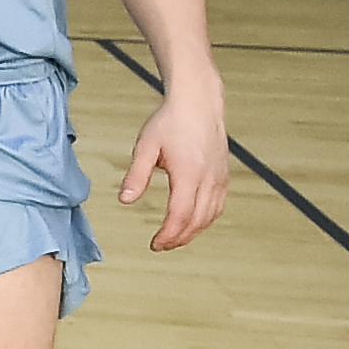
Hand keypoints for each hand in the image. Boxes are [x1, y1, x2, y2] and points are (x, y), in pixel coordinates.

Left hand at [118, 84, 228, 250]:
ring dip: (193, 231)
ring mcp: (219, 177)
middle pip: (197, 221)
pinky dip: (206, 218)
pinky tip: (193, 221)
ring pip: (211, 215)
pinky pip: (218, 204)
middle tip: (161, 246)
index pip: (180, 216)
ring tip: (175, 238)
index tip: (155, 245)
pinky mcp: (224, 173)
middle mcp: (209, 179)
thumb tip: (124, 200)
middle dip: (179, 238)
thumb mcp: (146, 146)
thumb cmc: (170, 121)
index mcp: (189, 174)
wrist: (198, 101)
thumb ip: (136, 175)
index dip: (168, 235)